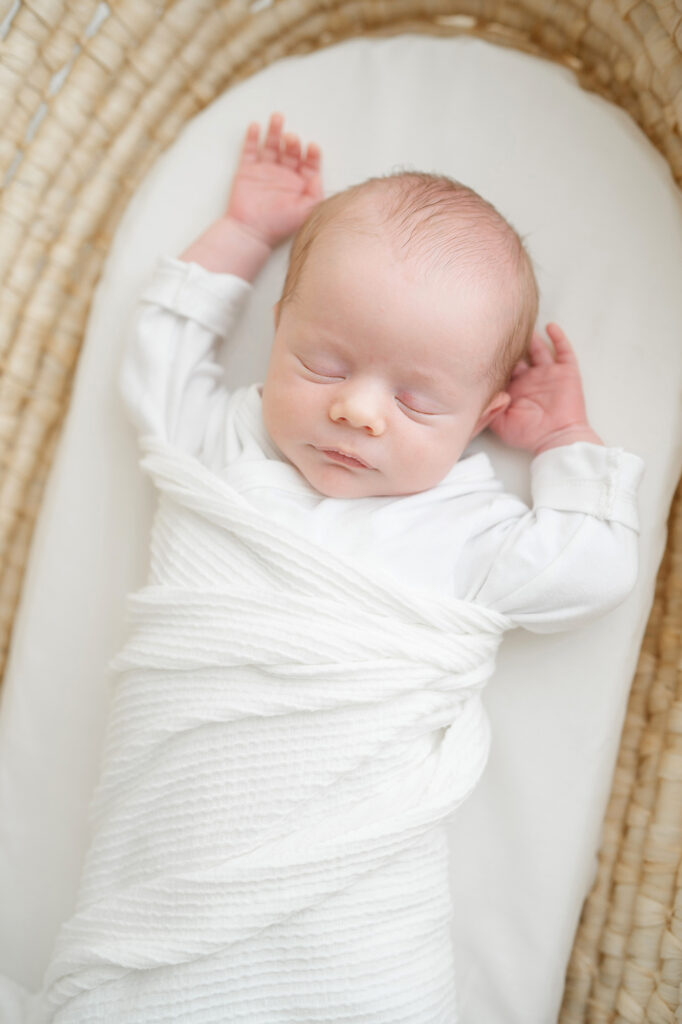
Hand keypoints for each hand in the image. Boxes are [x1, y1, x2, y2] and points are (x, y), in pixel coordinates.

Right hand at [226, 112, 322, 248]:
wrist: (251, 233)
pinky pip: (250, 150)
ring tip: (277, 117)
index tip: (312, 147)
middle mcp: (284, 175)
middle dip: (292, 142)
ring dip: (275, 131)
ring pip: (271, 145)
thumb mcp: (305, 212)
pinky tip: (256, 126)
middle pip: (290, 151)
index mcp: (300, 184)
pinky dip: (252, 138)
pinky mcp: (247, 171)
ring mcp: (265, 171)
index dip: (312, 154)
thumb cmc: (280, 225)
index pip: (309, 164)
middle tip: (291, 138)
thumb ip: (316, 194)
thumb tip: (319, 177)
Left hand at [487, 323, 602, 453]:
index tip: (483, 343)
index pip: (502, 368)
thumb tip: (475, 389)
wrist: (556, 438)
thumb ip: (488, 405)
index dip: (495, 358)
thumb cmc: (528, 434)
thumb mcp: (500, 422)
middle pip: (519, 356)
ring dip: (531, 337)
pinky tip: (550, 327)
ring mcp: (548, 374)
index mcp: (515, 389)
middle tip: (499, 328)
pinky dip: (558, 337)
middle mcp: (530, 379)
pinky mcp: (566, 372)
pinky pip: (564, 350)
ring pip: (538, 349)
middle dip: (510, 345)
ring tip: (521, 323)